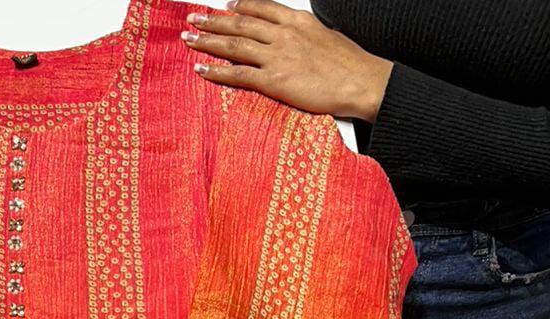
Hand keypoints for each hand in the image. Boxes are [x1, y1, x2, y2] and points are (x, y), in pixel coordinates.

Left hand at [181, 0, 392, 121]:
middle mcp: (283, 34)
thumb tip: (297, 39)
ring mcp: (276, 56)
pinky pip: (237, 74)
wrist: (360, 81)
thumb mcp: (326, 36)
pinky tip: (201, 69)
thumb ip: (305, 35)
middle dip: (214, 20)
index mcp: (297, 21)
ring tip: (189, 38)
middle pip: (241, 23)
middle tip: (193, 19)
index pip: (261, 8)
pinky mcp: (273, 80)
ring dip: (208, 40)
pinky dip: (216, 71)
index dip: (240, 6)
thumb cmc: (349, 64)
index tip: (225, 6)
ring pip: (234, 44)